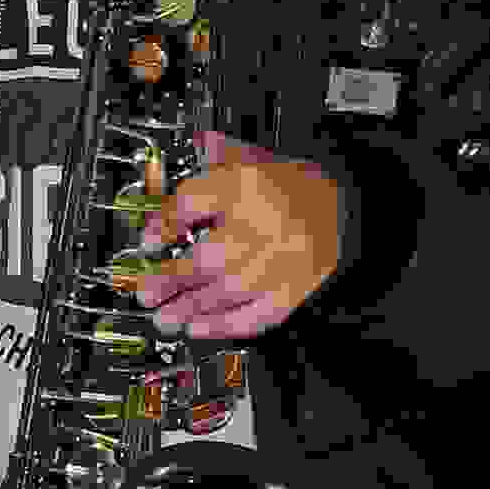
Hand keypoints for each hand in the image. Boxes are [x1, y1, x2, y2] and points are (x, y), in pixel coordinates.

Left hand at [130, 129, 341, 341]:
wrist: (344, 209)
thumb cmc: (292, 188)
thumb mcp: (251, 161)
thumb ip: (215, 162)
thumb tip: (183, 169)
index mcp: (250, 183)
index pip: (197, 200)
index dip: (166, 222)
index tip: (149, 241)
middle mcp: (266, 224)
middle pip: (208, 256)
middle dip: (170, 278)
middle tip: (146, 291)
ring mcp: (282, 263)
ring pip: (227, 290)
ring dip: (187, 307)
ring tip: (163, 316)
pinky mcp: (293, 291)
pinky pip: (254, 314)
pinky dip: (222, 325)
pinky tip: (197, 328)